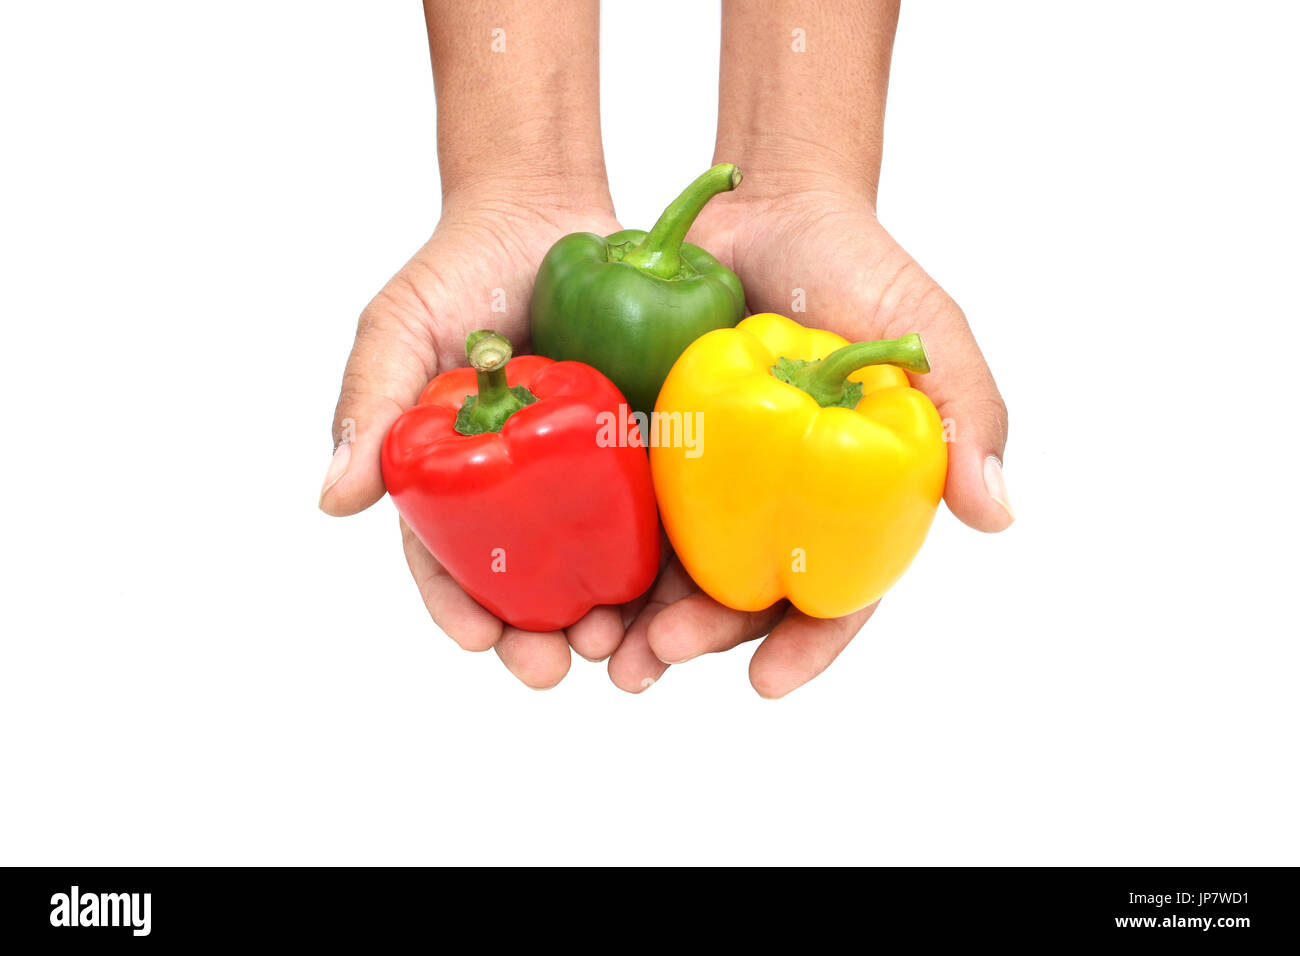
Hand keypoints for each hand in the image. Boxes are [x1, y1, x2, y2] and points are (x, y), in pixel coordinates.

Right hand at [320, 191, 632, 688]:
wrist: (548, 212)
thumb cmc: (461, 268)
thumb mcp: (401, 328)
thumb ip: (370, 405)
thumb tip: (332, 501)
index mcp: (459, 479)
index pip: (449, 561)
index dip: (461, 609)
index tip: (481, 639)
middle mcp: (524, 489)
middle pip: (529, 583)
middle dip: (539, 636)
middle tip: (557, 665)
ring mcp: (590, 475)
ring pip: (599, 567)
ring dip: (608, 619)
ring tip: (621, 648)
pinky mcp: (649, 452)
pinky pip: (662, 515)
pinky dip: (668, 562)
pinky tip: (678, 595)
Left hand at [606, 188, 1011, 697]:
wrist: (762, 207)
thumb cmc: (856, 267)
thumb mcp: (925, 331)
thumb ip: (967, 411)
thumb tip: (998, 514)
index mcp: (846, 501)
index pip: (836, 595)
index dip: (806, 646)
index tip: (766, 683)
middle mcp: (778, 505)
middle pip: (740, 599)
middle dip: (698, 641)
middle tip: (652, 658)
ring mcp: (713, 482)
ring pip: (672, 574)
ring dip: (635, 623)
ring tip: (596, 650)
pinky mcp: (654, 450)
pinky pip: (621, 514)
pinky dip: (595, 555)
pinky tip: (562, 587)